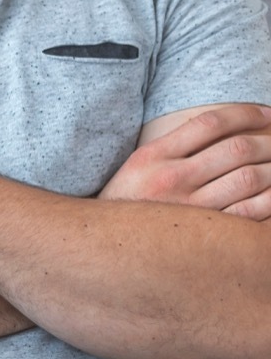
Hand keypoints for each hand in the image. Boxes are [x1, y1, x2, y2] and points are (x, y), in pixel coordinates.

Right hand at [100, 104, 270, 220]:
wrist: (103, 244)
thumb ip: (175, 145)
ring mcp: (187, 209)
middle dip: (270, 141)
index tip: (267, 114)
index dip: (246, 114)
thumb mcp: (140, 165)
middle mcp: (170, 179)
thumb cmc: (129, 201)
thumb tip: (225, 129)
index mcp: (153, 156)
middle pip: (237, 149)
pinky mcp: (200, 235)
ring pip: (250, 178)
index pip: (210, 123)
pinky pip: (250, 213)